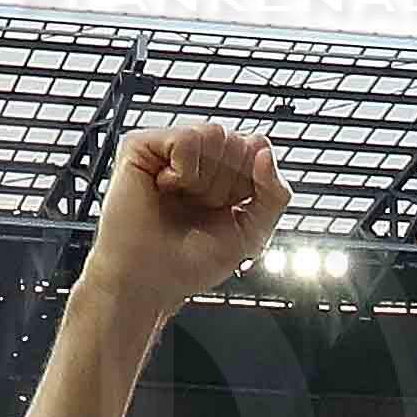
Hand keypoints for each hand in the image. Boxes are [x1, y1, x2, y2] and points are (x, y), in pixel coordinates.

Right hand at [78, 122, 289, 327]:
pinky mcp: (141, 146)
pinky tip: (166, 187)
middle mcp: (195, 159)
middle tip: (201, 208)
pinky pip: (187, 137)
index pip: (257, 149)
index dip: (252, 182)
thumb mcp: (252, 232)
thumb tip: (264, 148)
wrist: (148, 282)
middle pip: (238, 141)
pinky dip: (184, 169)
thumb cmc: (189, 264)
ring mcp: (168, 150)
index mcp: (220, 174)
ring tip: (184, 198)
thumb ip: (274, 193)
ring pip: (216, 134)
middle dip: (229, 184)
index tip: (230, 209)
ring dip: (207, 178)